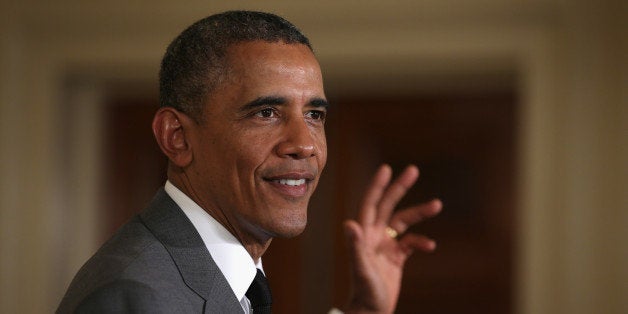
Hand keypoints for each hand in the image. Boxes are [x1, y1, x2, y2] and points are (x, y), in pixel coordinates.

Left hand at [343, 164, 441, 313]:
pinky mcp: (396, 257)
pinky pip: (411, 243)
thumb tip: (349, 223)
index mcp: (365, 234)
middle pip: (388, 205)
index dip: (377, 186)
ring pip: (403, 222)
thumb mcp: (361, 268)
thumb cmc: (364, 292)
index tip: (386, 168)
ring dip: (419, 213)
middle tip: (413, 169)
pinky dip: (421, 241)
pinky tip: (430, 246)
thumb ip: (356, 246)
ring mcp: (385, 245)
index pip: (371, 204)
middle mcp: (374, 236)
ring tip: (437, 204)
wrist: (371, 311)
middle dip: (400, 188)